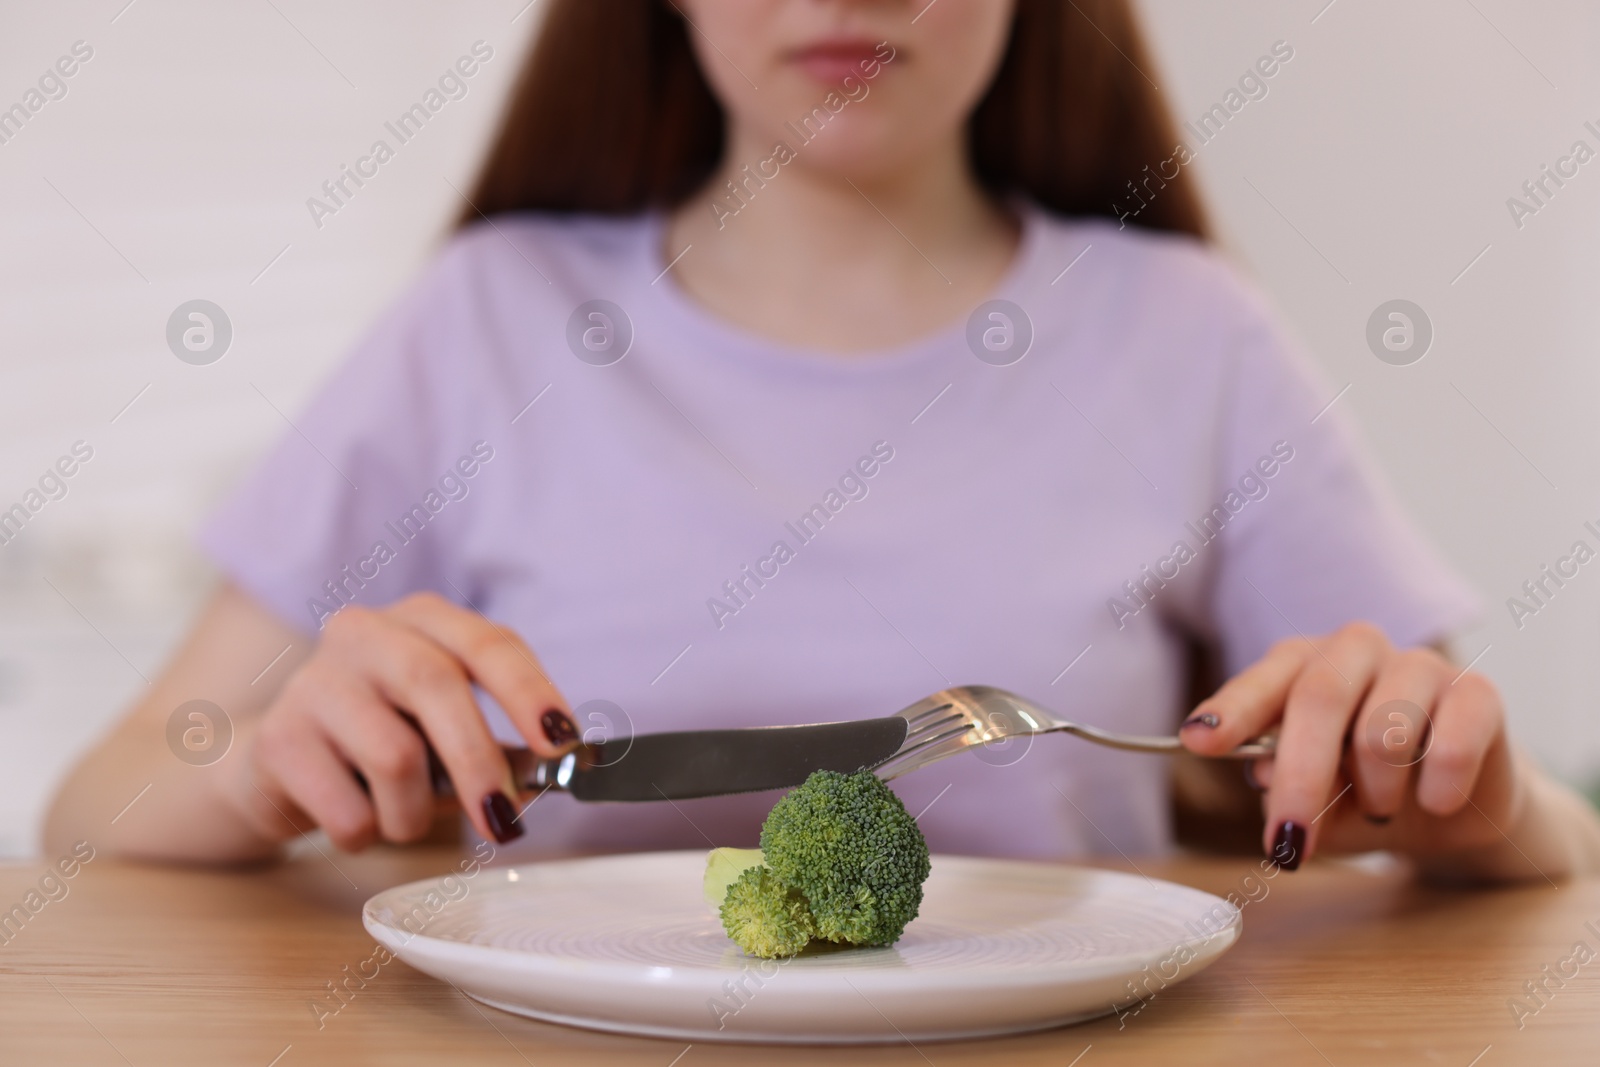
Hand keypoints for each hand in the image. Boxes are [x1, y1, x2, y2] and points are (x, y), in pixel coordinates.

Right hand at [222, 592, 579, 850]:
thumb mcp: (445, 733)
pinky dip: (367, 833)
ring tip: (402, 816)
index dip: (530, 692)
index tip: (564, 743)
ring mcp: (314, 680)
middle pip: (437, 686)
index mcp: (423, 621)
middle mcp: (366, 633)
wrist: (277, 766)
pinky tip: (355, 817)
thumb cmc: (382, 744)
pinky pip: (348, 808)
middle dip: (480, 761)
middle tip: (503, 821)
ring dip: (414, 813)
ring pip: (395, 756)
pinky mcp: (277, 738)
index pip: (489, 643)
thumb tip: (553, 776)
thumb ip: (500, 747)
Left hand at [1179, 622, 1520, 870]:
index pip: (1262, 681)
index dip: (1231, 712)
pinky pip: (1452, 746)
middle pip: (1318, 699)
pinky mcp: (1479, 693)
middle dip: (1301, 778)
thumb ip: (1284, 785)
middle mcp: (1355, 651)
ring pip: (1384, 732)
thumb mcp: (1312, 798)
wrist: (1451, 807)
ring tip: (1382, 806)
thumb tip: (1266, 775)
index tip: (1198, 742)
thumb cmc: (1362, 791)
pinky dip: (1437, 791)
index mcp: (1301, 664)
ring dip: (1376, 793)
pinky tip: (1436, 802)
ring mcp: (1419, 665)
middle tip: (1289, 841)